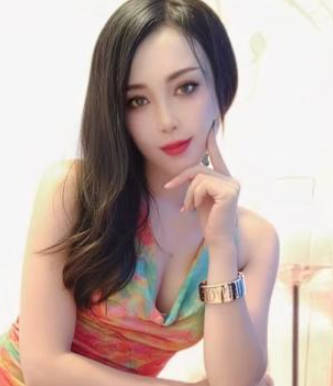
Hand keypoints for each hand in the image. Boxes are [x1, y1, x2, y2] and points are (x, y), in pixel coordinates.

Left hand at [163, 120, 239, 245]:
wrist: (218, 240)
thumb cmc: (210, 222)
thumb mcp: (200, 199)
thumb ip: (198, 185)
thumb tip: (190, 174)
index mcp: (226, 180)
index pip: (217, 157)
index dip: (212, 143)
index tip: (211, 126)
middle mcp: (232, 180)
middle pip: (199, 168)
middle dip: (182, 180)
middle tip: (172, 192)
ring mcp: (232, 185)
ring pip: (198, 177)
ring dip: (188, 194)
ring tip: (189, 208)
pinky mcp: (229, 192)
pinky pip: (202, 185)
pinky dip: (193, 196)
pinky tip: (195, 208)